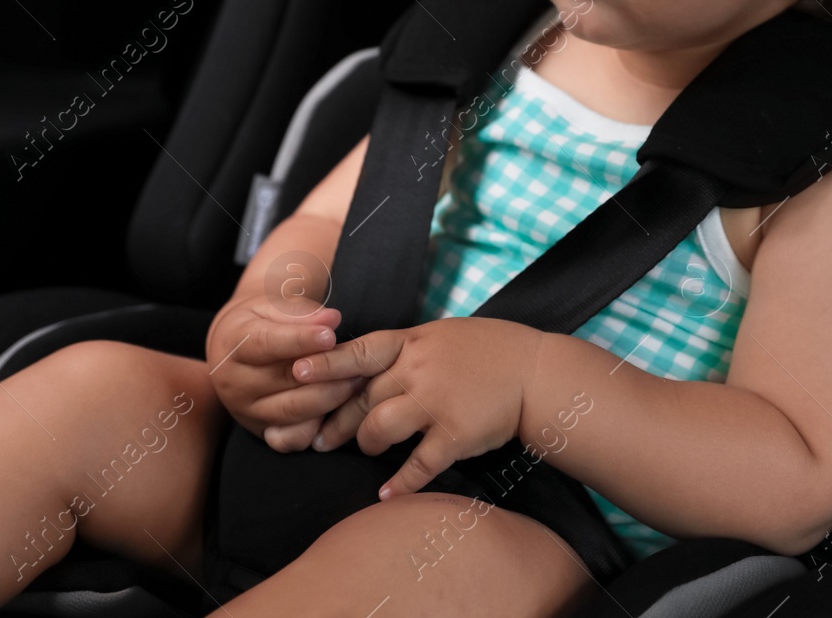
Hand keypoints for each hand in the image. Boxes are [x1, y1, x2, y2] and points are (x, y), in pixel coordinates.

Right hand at [204, 296, 364, 451]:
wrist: (234, 350)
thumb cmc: (260, 322)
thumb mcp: (273, 306)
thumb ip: (301, 312)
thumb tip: (331, 319)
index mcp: (233, 345)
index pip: (266, 344)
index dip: (300, 340)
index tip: (330, 336)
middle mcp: (234, 382)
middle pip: (283, 381)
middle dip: (325, 372)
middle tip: (358, 363)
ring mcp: (246, 411)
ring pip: (292, 411)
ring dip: (329, 398)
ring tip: (357, 382)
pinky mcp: (261, 431)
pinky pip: (291, 439)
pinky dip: (317, 428)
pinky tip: (340, 411)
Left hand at [292, 317, 543, 498]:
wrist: (535, 372)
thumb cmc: (487, 351)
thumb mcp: (441, 335)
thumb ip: (404, 351)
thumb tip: (361, 368)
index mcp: (413, 342)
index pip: (358, 351)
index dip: (325, 364)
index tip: (296, 373)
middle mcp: (420, 369)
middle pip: (362, 398)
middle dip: (336, 422)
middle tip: (320, 439)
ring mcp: (436, 402)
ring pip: (379, 428)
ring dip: (367, 443)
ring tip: (367, 450)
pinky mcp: (455, 434)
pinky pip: (418, 464)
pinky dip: (399, 483)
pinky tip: (386, 495)